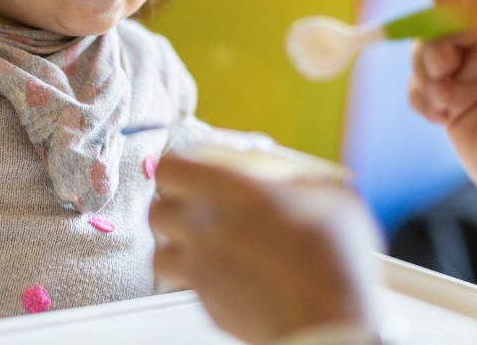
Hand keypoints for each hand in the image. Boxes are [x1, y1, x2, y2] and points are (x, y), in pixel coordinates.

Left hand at [150, 154, 379, 344]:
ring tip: (202, 241)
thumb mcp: (330, 197)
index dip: (177, 166)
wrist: (328, 324)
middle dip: (172, 206)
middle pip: (157, 211)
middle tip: (195, 204)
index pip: (170, 169)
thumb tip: (296, 180)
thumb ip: (302, 181)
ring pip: (162, 252)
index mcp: (227, 191)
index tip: (191, 167)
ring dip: (177, 243)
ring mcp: (201, 270)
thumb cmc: (332, 257)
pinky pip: (188, 285)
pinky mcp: (208, 306)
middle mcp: (203, 227)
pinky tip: (224, 273)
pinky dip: (197, 277)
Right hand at [409, 0, 476, 179]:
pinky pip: (420, 90)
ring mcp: (469, 80)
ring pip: (425, 57)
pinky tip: (438, 115)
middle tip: (444, 65)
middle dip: (436, 42)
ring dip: (425, 75)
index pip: (469, 1)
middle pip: (444, 26)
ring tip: (445, 101)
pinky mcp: (452, 109)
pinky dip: (420, 99)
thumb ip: (474, 16)